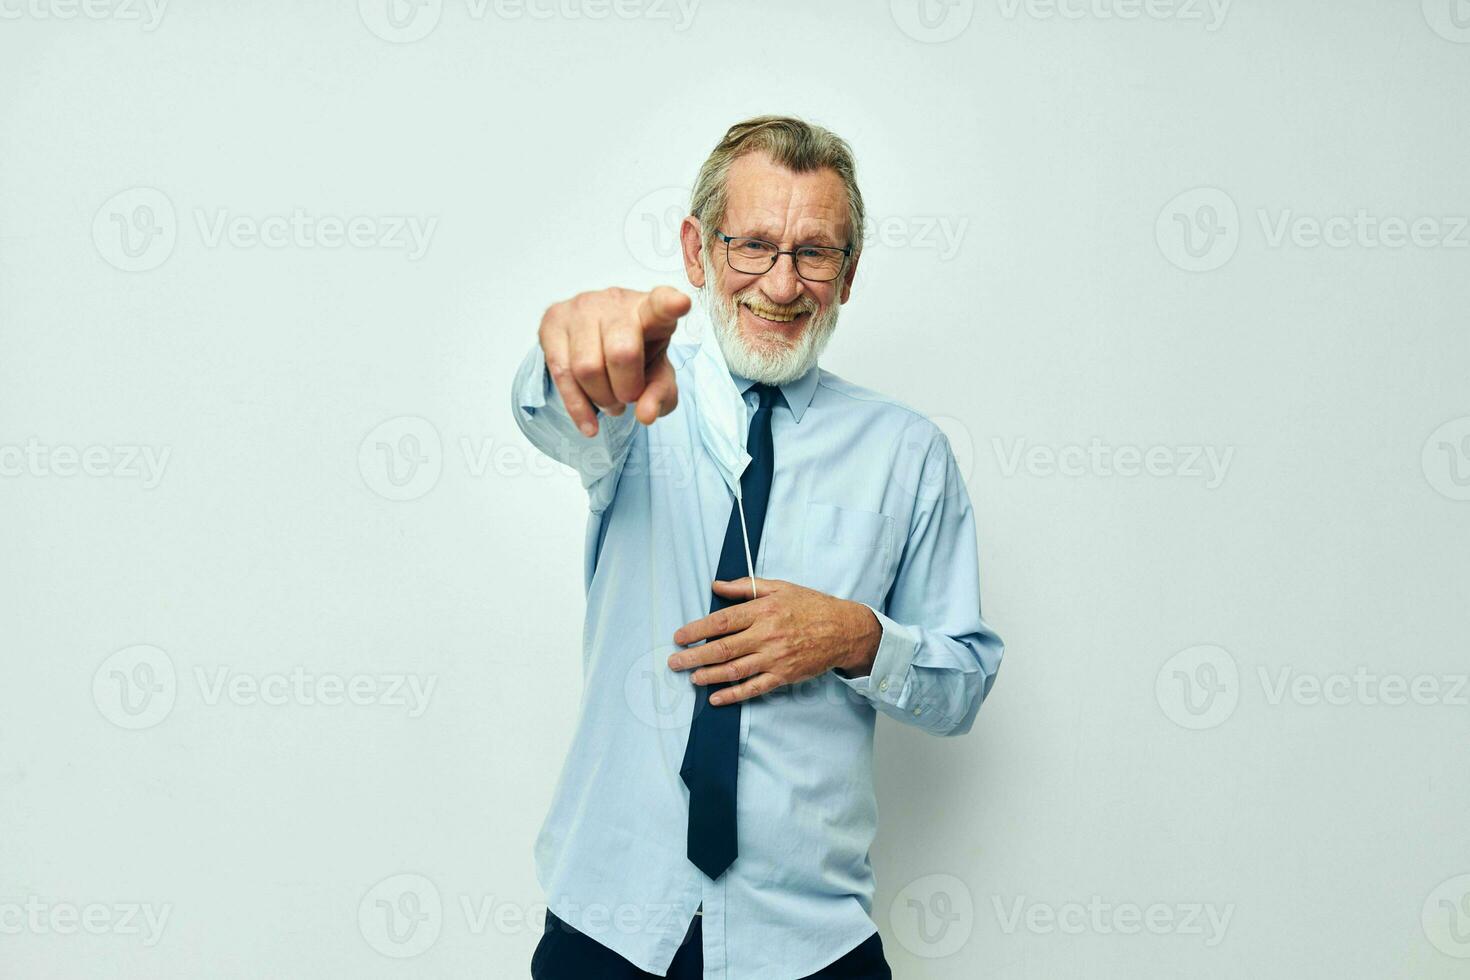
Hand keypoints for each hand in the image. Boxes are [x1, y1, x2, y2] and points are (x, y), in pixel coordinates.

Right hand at [537, 285, 691, 435]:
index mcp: (650, 310)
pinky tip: (589, 425)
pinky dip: (578, 408)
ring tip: (610, 402)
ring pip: (587, 368)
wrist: (593, 338)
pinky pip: (560, 374)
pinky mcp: (553, 323)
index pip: (660, 304)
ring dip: (601, 398)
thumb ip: (660, 394)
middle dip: (627, 389)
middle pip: (621, 352)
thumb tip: (645, 415)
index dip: (670, 304)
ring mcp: (580, 309)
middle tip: (628, 398)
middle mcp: (615, 302)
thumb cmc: (634, 353)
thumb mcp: (656, 374)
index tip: (680, 304)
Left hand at [668, 577, 881, 705]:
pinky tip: (716, 697)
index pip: (722, 621)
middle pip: (722, 648)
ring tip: (691, 677)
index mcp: (763, 610)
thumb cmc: (810, 605)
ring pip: (735, 670)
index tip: (679, 636)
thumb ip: (745, 586)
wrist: (843, 630)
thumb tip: (716, 585)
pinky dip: (734, 694)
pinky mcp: (783, 676)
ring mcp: (775, 658)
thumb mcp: (779, 587)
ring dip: (709, 675)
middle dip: (694, 656)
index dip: (697, 630)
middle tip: (675, 662)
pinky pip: (754, 688)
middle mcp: (766, 635)